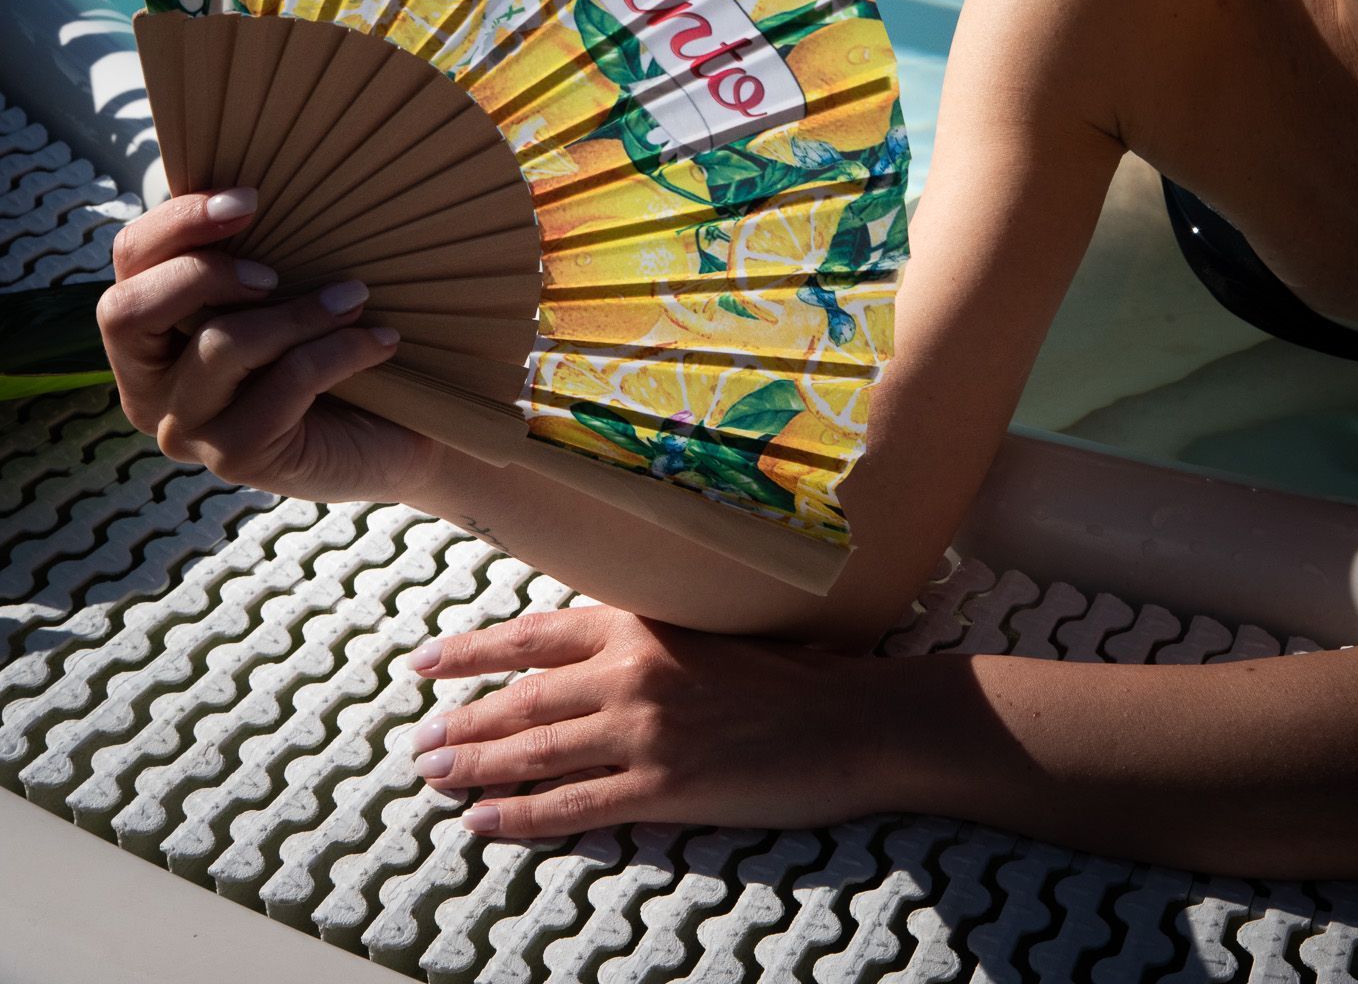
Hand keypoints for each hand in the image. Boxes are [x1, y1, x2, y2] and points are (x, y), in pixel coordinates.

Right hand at [99, 188, 439, 502]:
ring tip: (355, 297)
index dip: (179, 220)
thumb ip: (253, 253)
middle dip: (203, 272)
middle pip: (126, 311)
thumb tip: (257, 190)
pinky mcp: (234, 458)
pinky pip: (284, 384)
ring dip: (299, 312)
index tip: (249, 200)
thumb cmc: (327, 348)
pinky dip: (338, 350)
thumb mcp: (281, 292)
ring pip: (221, 345)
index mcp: (147, 333)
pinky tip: (379, 341)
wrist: (390, 436)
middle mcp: (147, 386)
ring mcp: (185, 429)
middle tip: (275, 271)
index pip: (129, 260)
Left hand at [407, 605, 898, 837]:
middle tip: (418, 743)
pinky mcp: (663, 790)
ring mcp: (643, 732)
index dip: (470, 650)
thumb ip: (640, 638)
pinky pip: (573, 806)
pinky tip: (482, 822)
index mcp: (637, 623)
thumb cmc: (786, 673)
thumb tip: (579, 654)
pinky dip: (519, 816)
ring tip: (432, 776)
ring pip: (534, 751)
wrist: (850, 718)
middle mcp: (629, 671)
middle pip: (520, 698)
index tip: (425, 662)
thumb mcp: (703, 629)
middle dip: (461, 721)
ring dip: (474, 765)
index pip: (531, 636)